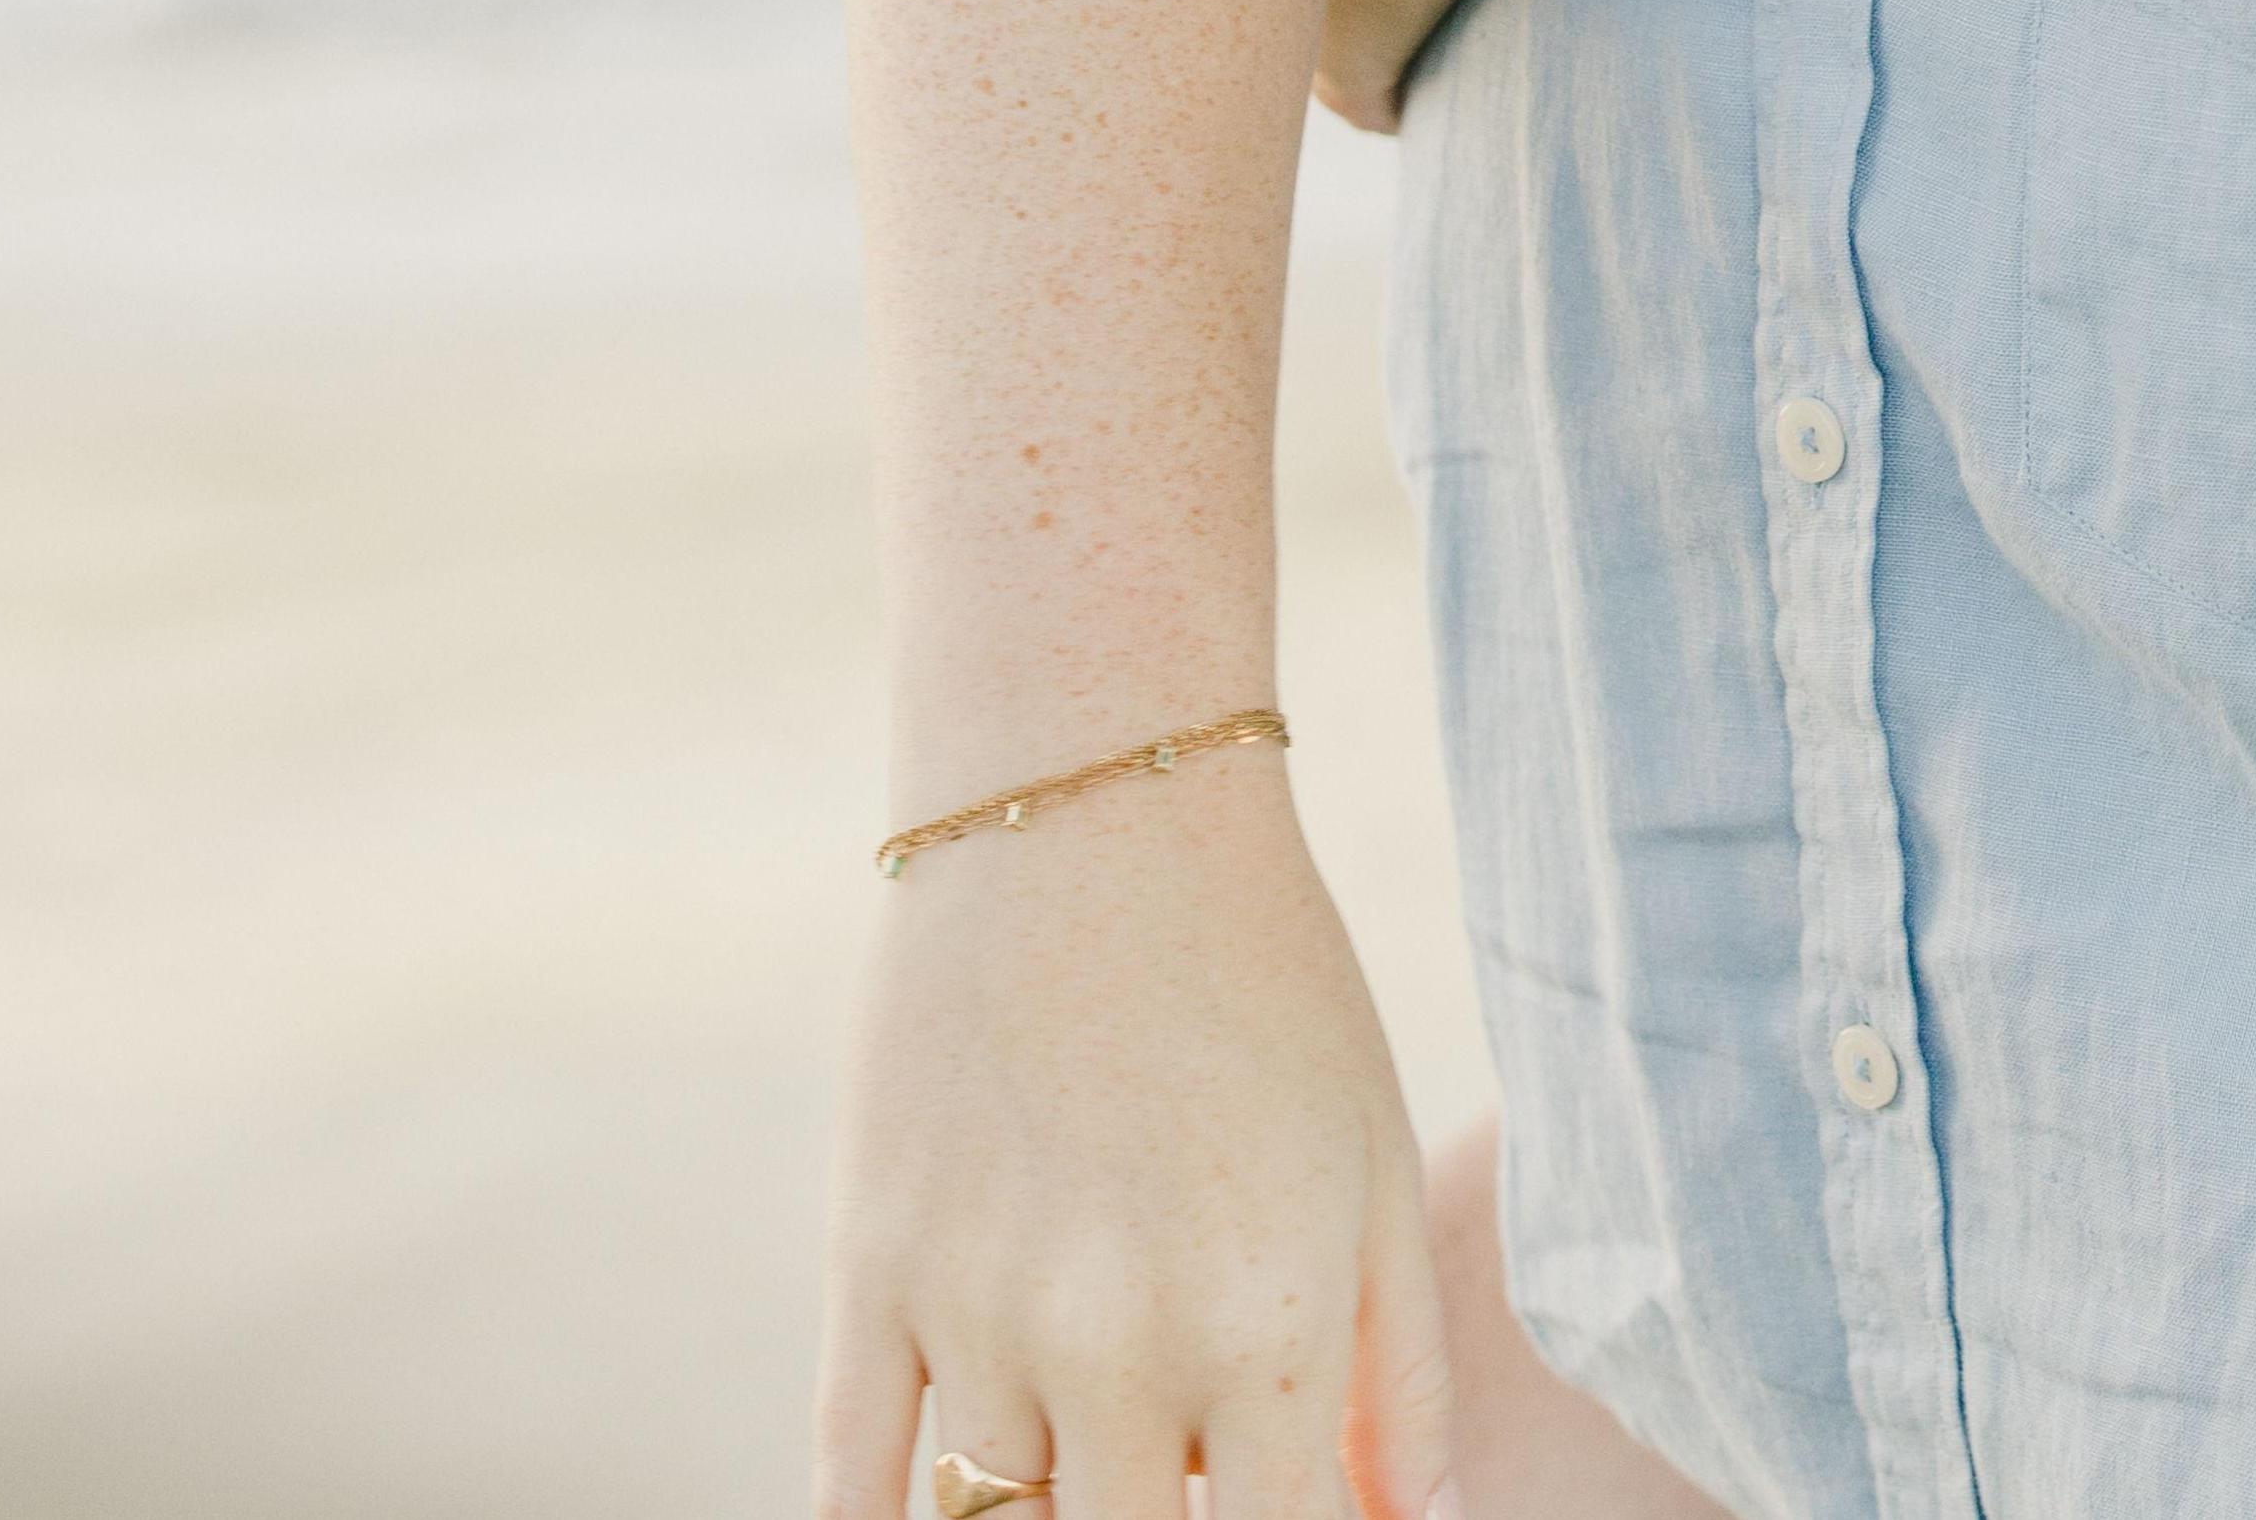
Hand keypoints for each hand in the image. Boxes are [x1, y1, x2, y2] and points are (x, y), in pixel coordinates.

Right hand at [815, 765, 1451, 1519]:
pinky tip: (948, 1504)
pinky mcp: (869, 1274)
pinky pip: (851, 1488)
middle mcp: (1117, 1349)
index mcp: (1265, 1328)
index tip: (1288, 1503)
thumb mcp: (1377, 1161)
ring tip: (1103, 1408)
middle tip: (1185, 1455)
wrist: (1095, 806)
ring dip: (1057, 1499)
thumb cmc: (1270, 980)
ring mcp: (977, 1318)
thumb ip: (1404, 1372)